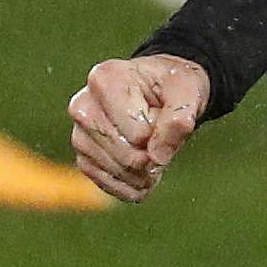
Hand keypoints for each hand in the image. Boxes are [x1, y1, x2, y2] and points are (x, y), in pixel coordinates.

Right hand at [69, 53, 209, 202]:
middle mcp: (83, 106)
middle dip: (154, 157)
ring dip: (146, 174)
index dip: (160, 133)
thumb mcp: (187, 91)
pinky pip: (109, 185)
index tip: (162, 114)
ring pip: (119, 173)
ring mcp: (79, 134)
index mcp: (105, 80)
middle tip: (163, 139)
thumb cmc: (171, 86)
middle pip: (126, 156)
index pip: (138, 133)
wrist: (159, 90)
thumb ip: (179, 119)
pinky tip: (146, 173)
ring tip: (156, 152)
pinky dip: (134, 186)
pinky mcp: (83, 157)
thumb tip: (157, 158)